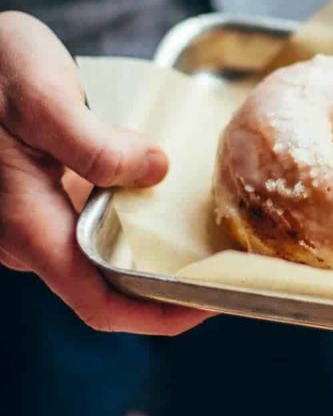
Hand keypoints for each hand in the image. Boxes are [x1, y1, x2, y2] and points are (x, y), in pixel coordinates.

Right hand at [0, 11, 209, 334]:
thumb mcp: (44, 101)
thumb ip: (96, 145)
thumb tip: (157, 171)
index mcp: (28, 224)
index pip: (98, 302)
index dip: (156, 314)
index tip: (207, 302)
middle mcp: (28, 232)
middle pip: (105, 282)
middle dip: (163, 280)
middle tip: (222, 259)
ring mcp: (32, 214)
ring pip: (100, 250)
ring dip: (151, 246)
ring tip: (205, 227)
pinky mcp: (40, 192)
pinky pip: (91, 219)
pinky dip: (132, 215)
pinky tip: (165, 190)